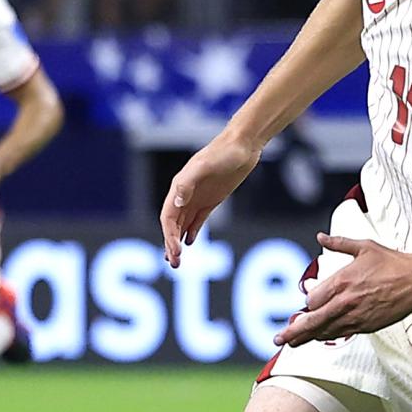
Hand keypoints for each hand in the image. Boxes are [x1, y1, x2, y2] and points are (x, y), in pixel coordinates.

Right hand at [161, 135, 260, 266]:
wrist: (243, 145)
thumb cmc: (224, 152)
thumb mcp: (205, 165)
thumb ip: (188, 183)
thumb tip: (177, 201)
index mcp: (179, 186)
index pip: (168, 217)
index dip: (168, 236)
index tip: (175, 252)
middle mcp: (185, 194)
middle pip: (173, 225)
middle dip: (171, 245)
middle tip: (175, 265)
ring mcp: (198, 198)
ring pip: (183, 225)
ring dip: (178, 243)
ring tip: (177, 261)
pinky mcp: (211, 200)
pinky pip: (197, 220)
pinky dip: (192, 232)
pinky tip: (190, 243)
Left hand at [273, 234, 411, 346]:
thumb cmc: (391, 262)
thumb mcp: (363, 247)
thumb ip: (338, 244)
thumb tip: (320, 237)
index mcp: (341, 281)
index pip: (311, 301)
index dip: (307, 303)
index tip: (307, 304)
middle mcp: (344, 302)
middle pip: (311, 322)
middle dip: (292, 332)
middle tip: (278, 339)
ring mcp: (355, 317)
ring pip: (325, 332)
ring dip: (308, 337)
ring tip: (293, 343)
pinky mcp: (367, 326)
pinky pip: (342, 334)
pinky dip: (329, 336)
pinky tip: (321, 338)